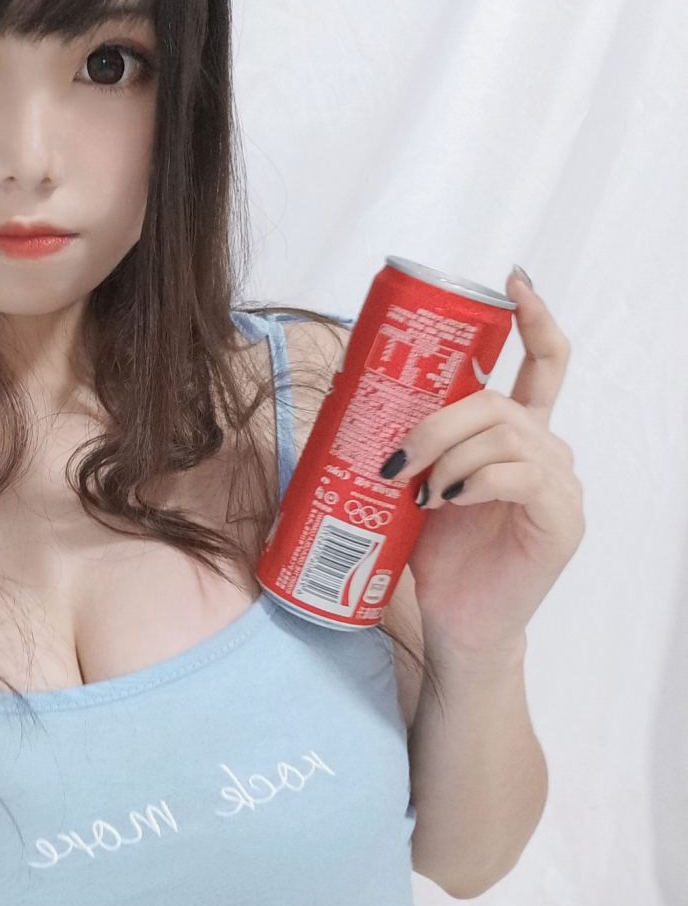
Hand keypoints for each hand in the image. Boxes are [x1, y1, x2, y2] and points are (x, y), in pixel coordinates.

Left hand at [386, 268, 585, 660]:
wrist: (456, 624)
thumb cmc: (438, 555)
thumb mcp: (416, 484)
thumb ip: (409, 440)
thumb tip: (344, 391)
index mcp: (519, 433)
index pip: (544, 361)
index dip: (533, 318)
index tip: (510, 281)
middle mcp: (548, 449)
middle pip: (501, 400)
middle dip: (439, 420)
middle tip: (396, 458)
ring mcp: (560, 484)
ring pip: (506, 433)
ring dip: (449, 454)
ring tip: (419, 490)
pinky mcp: (561, 520)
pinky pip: (522, 476)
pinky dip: (476, 480)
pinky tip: (448, 500)